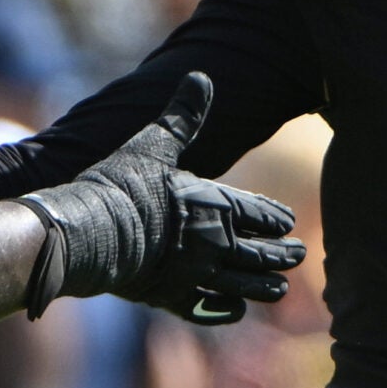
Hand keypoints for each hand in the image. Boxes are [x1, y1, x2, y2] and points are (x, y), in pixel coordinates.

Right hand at [18, 74, 304, 322]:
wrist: (87, 233)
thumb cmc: (118, 186)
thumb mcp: (152, 143)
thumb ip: (182, 116)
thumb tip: (201, 76)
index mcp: (213, 206)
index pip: (258, 213)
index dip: (276, 219)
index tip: (290, 223)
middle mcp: (212, 243)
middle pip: (259, 253)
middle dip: (281, 255)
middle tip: (299, 255)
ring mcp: (193, 274)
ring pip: (242, 285)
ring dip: (264, 287)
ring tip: (280, 290)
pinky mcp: (169, 298)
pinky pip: (208, 309)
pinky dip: (226, 311)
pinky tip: (235, 310)